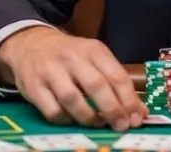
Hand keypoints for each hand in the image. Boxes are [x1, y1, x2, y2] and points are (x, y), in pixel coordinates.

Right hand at [0, 26, 147, 129]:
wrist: (31, 44)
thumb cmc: (70, 55)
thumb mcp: (94, 57)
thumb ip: (115, 81)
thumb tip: (138, 110)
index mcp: (93, 50)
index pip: (116, 75)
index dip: (129, 100)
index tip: (137, 118)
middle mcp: (72, 58)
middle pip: (96, 85)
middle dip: (112, 109)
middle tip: (121, 125)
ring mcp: (51, 72)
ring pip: (72, 99)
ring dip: (89, 117)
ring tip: (99, 124)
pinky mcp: (33, 88)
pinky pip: (52, 111)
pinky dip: (66, 120)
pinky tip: (74, 120)